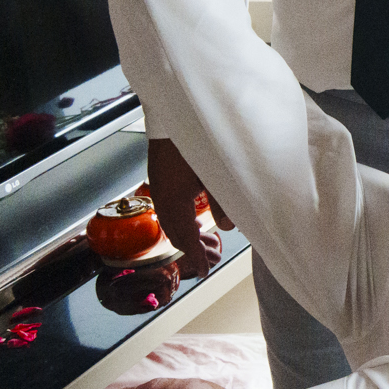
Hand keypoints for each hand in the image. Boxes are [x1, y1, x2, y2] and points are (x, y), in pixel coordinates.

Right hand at [146, 138, 224, 278]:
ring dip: (183, 236)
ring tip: (199, 245)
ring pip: (169, 222)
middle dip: (189, 249)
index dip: (196, 256)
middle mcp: (162, 198)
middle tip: (204, 262)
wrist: (173, 118)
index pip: (185, 238)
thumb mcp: (215, 172)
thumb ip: (223, 201)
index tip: (204, 270)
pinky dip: (178, 222)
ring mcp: (158, 188)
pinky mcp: (159, 179)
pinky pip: (167, 209)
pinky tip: (191, 219)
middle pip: (174, 233)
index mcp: (174, 201)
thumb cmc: (197, 141)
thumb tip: (230, 226)